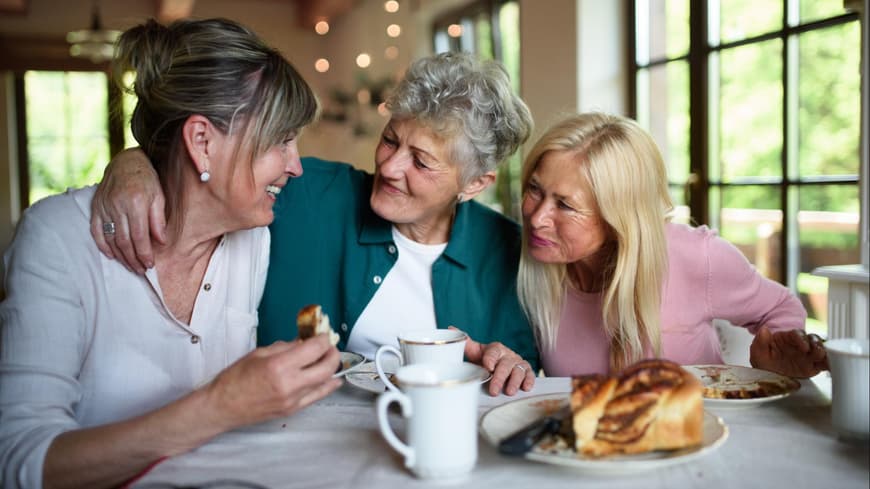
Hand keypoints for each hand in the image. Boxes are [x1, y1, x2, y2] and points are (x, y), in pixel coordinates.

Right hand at [90, 148, 166, 273]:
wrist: (126, 162)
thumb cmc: (147, 180)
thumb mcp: (159, 196)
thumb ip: (158, 220)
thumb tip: (161, 242)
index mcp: (135, 202)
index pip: (139, 236)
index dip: (144, 253)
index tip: (150, 265)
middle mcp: (117, 205)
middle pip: (124, 241)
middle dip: (133, 259)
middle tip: (140, 270)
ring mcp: (103, 207)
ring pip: (110, 239)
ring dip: (120, 256)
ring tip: (130, 266)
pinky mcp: (95, 207)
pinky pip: (96, 231)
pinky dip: (103, 245)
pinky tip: (112, 256)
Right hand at [201, 335, 341, 430]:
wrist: (223, 406)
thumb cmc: (234, 379)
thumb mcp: (259, 353)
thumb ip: (285, 347)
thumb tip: (303, 342)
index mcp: (278, 366)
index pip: (314, 349)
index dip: (323, 339)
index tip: (323, 335)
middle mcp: (289, 384)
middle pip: (326, 367)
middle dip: (333, 353)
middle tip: (330, 346)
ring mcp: (293, 400)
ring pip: (325, 383)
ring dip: (331, 368)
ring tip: (329, 359)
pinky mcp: (293, 410)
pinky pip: (317, 396)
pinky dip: (327, 385)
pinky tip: (332, 379)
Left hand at [451, 326, 534, 395]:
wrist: (499, 364)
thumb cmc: (487, 359)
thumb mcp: (476, 352)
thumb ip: (466, 343)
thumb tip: (450, 329)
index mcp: (496, 349)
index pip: (493, 352)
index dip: (490, 358)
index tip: (487, 366)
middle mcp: (508, 355)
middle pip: (505, 365)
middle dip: (499, 378)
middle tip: (493, 389)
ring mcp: (518, 363)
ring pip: (518, 371)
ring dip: (514, 382)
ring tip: (508, 391)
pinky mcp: (526, 371)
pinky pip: (530, 375)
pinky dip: (529, 381)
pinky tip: (525, 387)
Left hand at [749, 326, 827, 377]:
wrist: (768, 372)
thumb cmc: (765, 358)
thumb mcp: (758, 351)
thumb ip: (761, 341)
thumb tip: (764, 330)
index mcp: (788, 338)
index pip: (797, 334)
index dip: (802, 339)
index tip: (803, 346)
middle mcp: (801, 345)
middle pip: (814, 340)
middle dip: (817, 345)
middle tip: (818, 353)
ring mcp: (808, 355)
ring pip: (822, 350)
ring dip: (826, 354)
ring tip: (826, 361)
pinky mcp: (814, 365)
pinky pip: (826, 363)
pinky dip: (831, 365)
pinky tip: (834, 368)